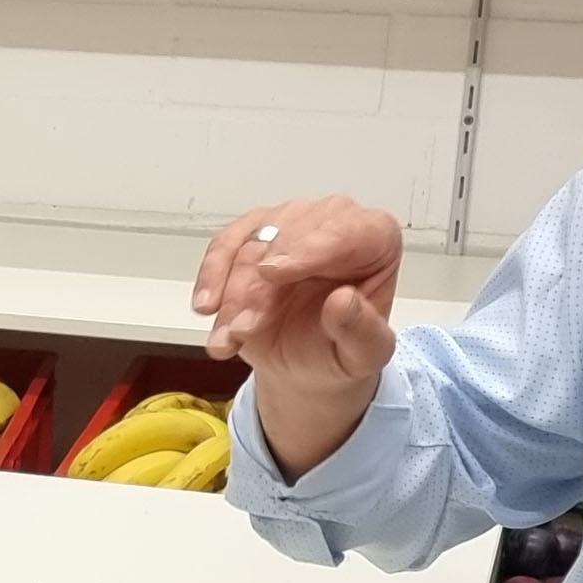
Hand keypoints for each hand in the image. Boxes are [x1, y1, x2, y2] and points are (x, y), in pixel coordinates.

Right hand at [190, 196, 402, 480]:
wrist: (307, 362)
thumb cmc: (341, 349)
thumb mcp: (364, 355)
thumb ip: (361, 331)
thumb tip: (342, 301)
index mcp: (375, 238)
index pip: (345, 230)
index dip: (307, 249)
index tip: (272, 274)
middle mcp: (333, 220)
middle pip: (288, 240)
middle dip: (259, 287)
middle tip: (244, 329)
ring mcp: (289, 223)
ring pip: (250, 246)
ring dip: (232, 294)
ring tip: (227, 339)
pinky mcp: (252, 233)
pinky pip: (225, 246)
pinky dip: (211, 279)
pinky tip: (206, 307)